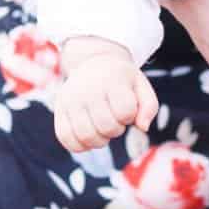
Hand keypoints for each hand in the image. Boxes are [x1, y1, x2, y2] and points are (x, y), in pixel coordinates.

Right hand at [52, 37, 157, 151]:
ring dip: (100, 141)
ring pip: (86, 136)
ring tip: (103, 129)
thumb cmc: (121, 80)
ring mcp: (70, 99)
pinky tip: (89, 137)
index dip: (130, 117)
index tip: (127, 108)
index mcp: (112, 79)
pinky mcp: (59, 109)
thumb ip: (149, 107)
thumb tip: (142, 128)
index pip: (125, 111)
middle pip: (106, 127)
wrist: (93, 63)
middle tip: (115, 120)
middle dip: (116, 130)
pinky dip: (80, 145)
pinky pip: (66, 138)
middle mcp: (88, 87)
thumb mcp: (140, 85)